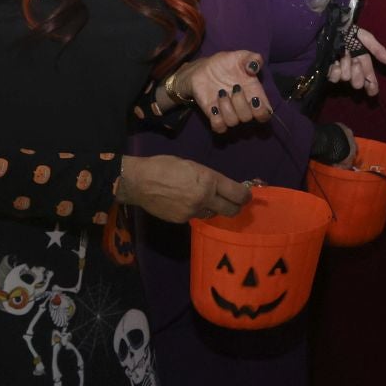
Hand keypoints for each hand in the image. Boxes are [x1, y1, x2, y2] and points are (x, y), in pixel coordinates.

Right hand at [116, 154, 251, 221]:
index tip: (247, 196)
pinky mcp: (182, 220)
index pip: (238, 193)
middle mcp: (205, 198)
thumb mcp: (193, 166)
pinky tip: (186, 202)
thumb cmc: (165, 166)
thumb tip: (220, 186)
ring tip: (205, 199)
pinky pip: (196, 216)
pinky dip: (196, 210)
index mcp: (209, 180)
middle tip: (235, 203)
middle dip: (236, 207)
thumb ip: (209, 178)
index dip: (246, 196)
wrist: (139, 181)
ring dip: (214, 208)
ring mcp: (193, 211)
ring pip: (213, 213)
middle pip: (231, 210)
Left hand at [182, 51, 268, 133]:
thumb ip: (252, 58)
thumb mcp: (241, 56)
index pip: (265, 114)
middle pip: (248, 118)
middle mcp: (243, 107)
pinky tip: (213, 106)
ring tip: (220, 93)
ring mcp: (228, 112)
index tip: (254, 99)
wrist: (203, 69)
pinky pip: (219, 128)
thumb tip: (254, 68)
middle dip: (241, 103)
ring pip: (233, 122)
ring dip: (226, 108)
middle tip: (234, 88)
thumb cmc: (225, 63)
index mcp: (254, 95)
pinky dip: (217, 119)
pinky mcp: (214, 116)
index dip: (262, 112)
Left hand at [329, 27, 385, 96]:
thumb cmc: (349, 32)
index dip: (372, 87)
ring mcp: (340, 72)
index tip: (371, 89)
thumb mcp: (366, 38)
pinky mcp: (329, 72)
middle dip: (357, 72)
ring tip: (342, 55)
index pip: (370, 81)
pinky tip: (335, 62)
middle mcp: (353, 70)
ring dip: (345, 66)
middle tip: (355, 59)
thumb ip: (377, 50)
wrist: (332, 28)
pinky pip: (334, 78)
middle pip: (358, 84)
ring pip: (346, 79)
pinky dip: (335, 70)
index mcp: (364, 63)